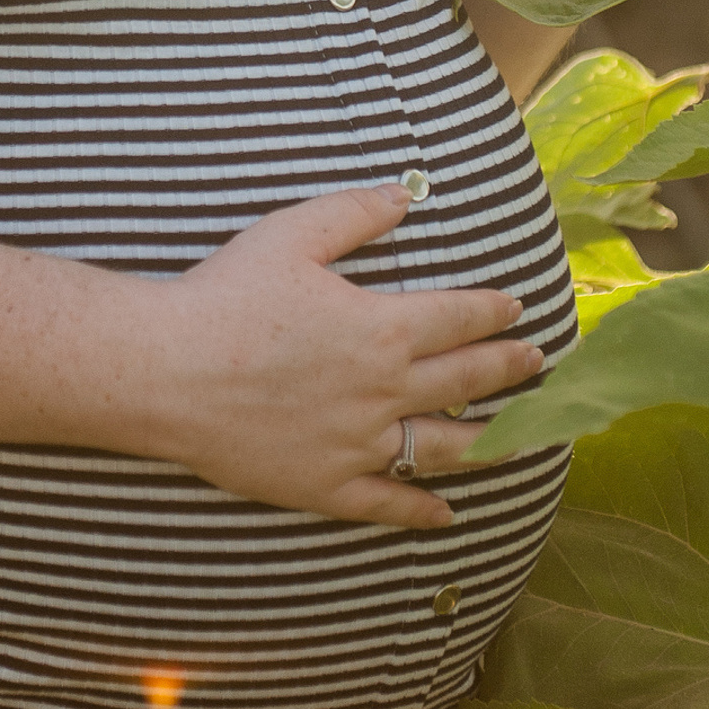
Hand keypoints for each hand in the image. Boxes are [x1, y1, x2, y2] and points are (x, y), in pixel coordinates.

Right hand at [150, 183, 542, 529]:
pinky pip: (387, 504)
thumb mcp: (292, 234)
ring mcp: (358, 445)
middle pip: (464, 381)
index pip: (457, 319)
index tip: (516, 309)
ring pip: (441, 448)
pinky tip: (446, 513)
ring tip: (522, 438)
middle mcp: (383, 392)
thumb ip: (355, 213)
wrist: (168, 370)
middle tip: (539, 365)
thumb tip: (405, 196)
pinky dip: (422, 510)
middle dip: (508, 370)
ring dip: (489, 442)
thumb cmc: (227, 296)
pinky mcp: (325, 486)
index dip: (492, 312)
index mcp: (382, 328)